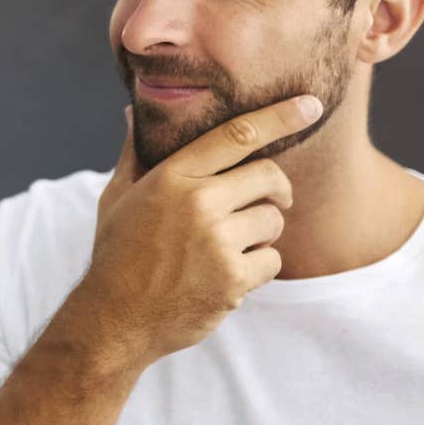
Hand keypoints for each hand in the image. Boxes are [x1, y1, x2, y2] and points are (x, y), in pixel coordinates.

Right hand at [66, 94, 321, 367]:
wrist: (113, 320)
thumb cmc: (117, 255)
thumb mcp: (116, 198)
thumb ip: (134, 154)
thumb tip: (132, 113)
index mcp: (171, 177)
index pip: (236, 135)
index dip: (279, 117)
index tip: (310, 104)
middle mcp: (197, 204)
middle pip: (269, 177)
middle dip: (276, 189)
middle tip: (272, 200)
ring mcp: (216, 242)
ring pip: (273, 221)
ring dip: (262, 233)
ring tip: (230, 247)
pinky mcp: (232, 280)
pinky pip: (272, 260)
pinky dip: (258, 268)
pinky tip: (227, 275)